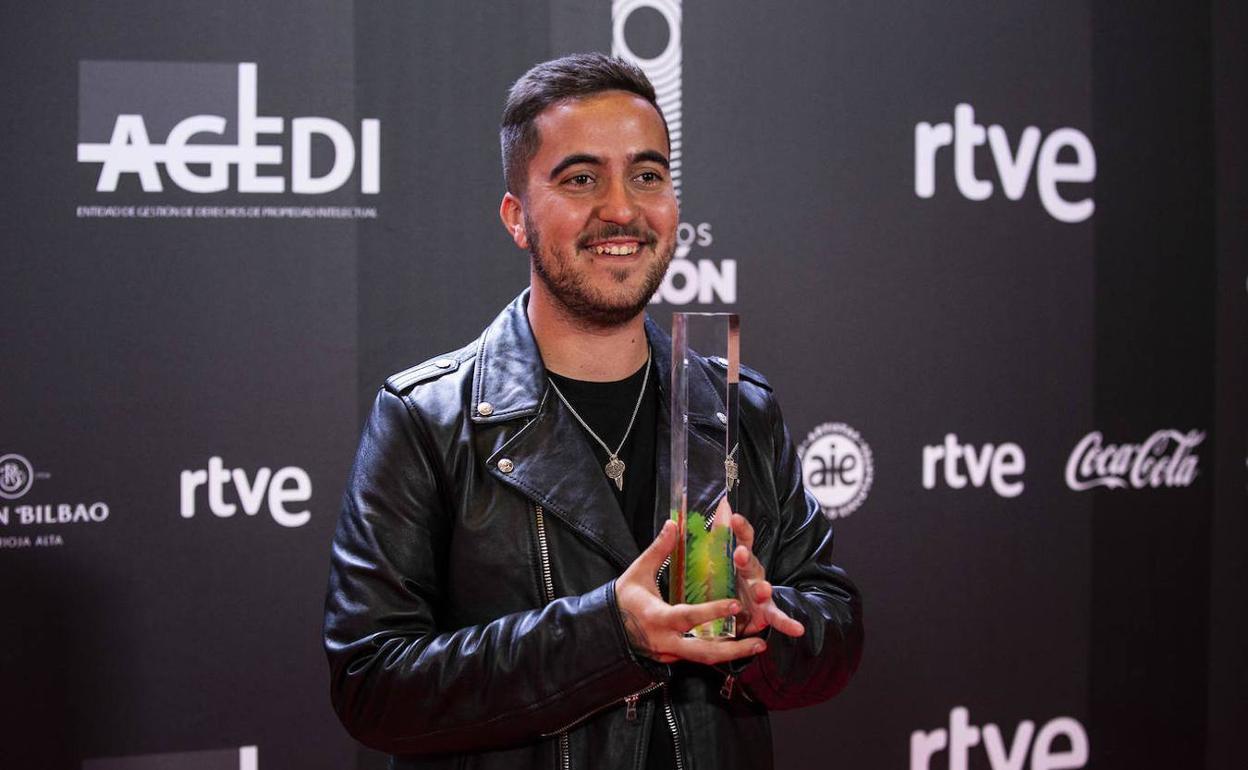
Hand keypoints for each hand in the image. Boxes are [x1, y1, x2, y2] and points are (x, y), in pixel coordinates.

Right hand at [616, 520, 767, 663]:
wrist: (605, 629)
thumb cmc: (622, 599)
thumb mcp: (638, 573)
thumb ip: (658, 550)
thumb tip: (673, 524)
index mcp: (656, 617)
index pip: (688, 616)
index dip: (712, 611)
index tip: (735, 603)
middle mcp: (665, 641)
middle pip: (703, 652)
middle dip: (733, 650)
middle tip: (759, 642)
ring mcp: (668, 653)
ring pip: (703, 659)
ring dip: (732, 654)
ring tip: (757, 645)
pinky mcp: (671, 658)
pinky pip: (697, 657)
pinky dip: (718, 652)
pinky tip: (737, 646)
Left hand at [727, 501, 804, 638]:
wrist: (732, 613)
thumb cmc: (726, 581)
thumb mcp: (718, 558)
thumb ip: (721, 532)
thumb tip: (724, 502)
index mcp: (741, 560)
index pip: (742, 540)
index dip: (740, 529)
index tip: (736, 518)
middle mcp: (753, 574)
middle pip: (752, 563)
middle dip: (746, 558)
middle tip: (740, 554)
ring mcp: (761, 594)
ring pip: (764, 589)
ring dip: (763, 589)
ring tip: (762, 590)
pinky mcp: (765, 613)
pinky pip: (777, 618)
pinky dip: (787, 624)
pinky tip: (797, 629)